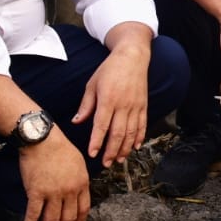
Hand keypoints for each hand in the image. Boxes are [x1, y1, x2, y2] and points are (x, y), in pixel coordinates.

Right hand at [18, 133, 90, 220]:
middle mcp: (69, 191)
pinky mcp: (36, 192)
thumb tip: (77, 196)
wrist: (42, 139)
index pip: (83, 211)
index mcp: (81, 184)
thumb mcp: (79, 164)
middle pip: (68, 219)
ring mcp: (53, 192)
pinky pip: (33, 214)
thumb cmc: (60, 149)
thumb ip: (79, 181)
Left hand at [74, 39, 149, 166]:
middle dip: (112, 151)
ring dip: (125, 148)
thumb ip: (86, 105)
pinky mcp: (144, 105)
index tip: (92, 154)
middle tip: (106, 163)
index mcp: (108, 99)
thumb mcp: (92, 84)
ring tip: (119, 160)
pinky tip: (134, 147)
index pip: (101, 125)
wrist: (132, 57)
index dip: (97, 141)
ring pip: (131, 133)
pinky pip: (142, 125)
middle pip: (118, 133)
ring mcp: (136, 106)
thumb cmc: (109, 69)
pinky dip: (139, 138)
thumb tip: (77, 122)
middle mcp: (123, 105)